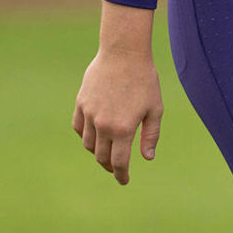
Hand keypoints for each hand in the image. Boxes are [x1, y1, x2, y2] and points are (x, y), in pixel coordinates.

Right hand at [72, 46, 163, 184]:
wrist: (124, 52)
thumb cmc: (144, 79)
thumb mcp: (155, 108)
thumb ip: (150, 135)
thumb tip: (147, 158)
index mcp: (122, 129)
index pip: (118, 163)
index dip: (121, 175)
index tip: (125, 181)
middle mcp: (102, 125)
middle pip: (101, 157)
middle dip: (110, 166)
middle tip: (117, 168)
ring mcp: (89, 114)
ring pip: (88, 144)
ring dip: (97, 151)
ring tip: (106, 151)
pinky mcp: (81, 103)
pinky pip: (78, 127)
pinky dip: (84, 135)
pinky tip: (94, 134)